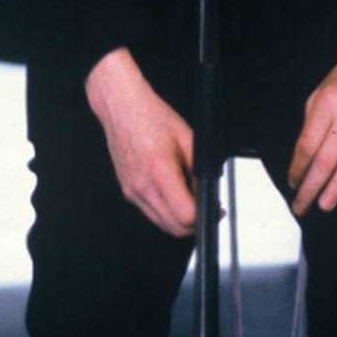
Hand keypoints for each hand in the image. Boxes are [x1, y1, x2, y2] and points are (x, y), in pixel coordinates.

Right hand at [85, 47, 196, 236]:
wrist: (122, 108)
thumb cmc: (152, 117)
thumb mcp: (188, 138)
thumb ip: (200, 169)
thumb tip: (209, 192)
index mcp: (160, 171)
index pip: (185, 215)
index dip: (204, 216)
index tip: (214, 209)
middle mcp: (143, 186)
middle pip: (174, 228)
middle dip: (195, 224)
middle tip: (208, 210)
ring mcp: (132, 192)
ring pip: (162, 224)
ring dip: (180, 221)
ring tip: (192, 202)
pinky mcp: (127, 191)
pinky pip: (151, 213)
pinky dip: (166, 212)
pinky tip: (174, 194)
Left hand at [288, 38, 336, 217]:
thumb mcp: (320, 92)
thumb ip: (313, 122)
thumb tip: (305, 155)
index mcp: (326, 105)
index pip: (307, 145)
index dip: (298, 168)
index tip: (293, 183)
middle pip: (326, 159)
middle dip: (311, 186)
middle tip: (302, 205)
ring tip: (325, 203)